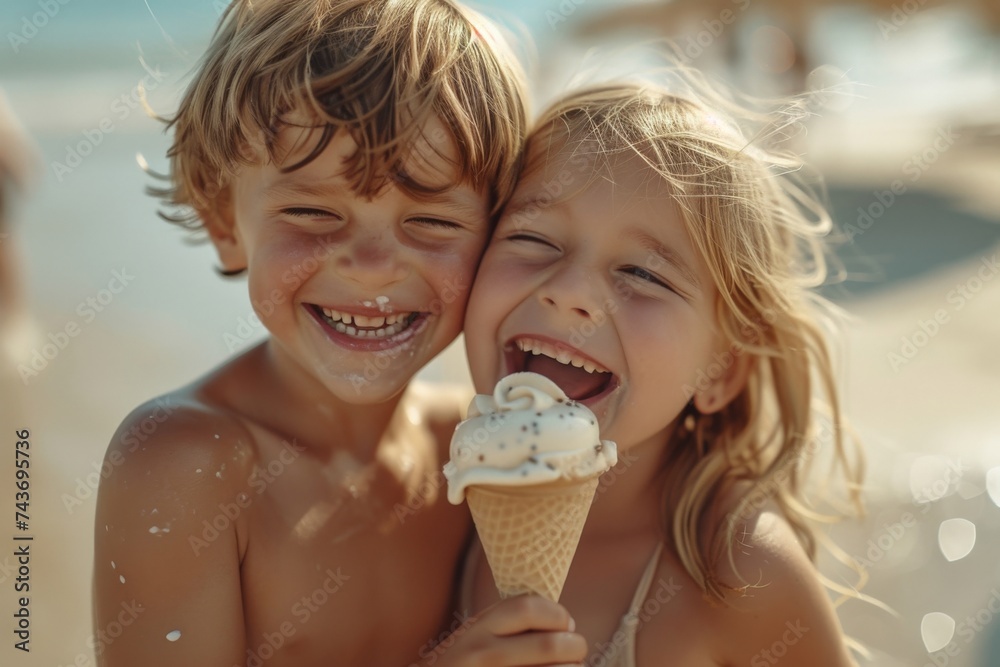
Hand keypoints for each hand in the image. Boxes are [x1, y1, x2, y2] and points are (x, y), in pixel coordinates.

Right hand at [417, 595, 586, 666]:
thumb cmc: (466, 663)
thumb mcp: (477, 633)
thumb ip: (512, 622)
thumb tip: (568, 625)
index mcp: (479, 628)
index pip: (528, 608)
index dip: (558, 613)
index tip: (566, 623)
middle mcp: (483, 654)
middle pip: (549, 645)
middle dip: (575, 646)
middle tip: (577, 649)